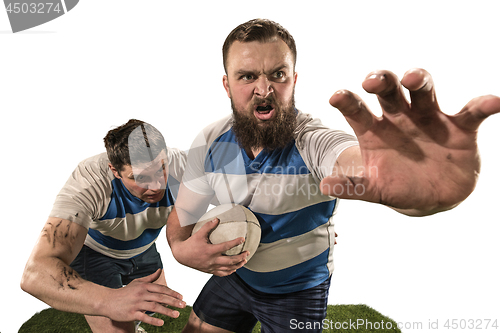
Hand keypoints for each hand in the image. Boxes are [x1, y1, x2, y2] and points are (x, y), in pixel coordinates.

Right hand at [102, 269, 185, 326]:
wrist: (107, 300)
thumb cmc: (124, 292)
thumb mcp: (137, 283)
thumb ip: (150, 278)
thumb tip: (160, 270)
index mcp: (144, 286)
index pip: (161, 289)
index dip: (172, 293)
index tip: (181, 297)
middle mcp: (141, 294)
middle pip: (160, 298)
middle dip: (173, 301)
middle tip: (183, 305)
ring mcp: (136, 304)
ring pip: (154, 307)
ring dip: (167, 311)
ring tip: (176, 314)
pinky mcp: (131, 313)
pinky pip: (144, 317)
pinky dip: (153, 320)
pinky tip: (162, 323)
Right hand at [171, 218, 248, 275]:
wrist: (181, 255)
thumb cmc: (191, 243)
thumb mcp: (199, 233)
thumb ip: (208, 226)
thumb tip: (217, 219)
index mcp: (210, 251)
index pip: (226, 247)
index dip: (235, 242)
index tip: (243, 239)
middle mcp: (212, 260)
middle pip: (230, 261)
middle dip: (241, 257)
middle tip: (248, 253)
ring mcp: (211, 267)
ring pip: (228, 269)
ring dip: (237, 265)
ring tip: (244, 261)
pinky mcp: (209, 271)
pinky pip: (221, 273)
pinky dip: (229, 271)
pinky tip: (234, 268)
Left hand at [321, 68, 499, 214]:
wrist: (429, 196)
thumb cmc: (396, 185)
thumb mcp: (373, 188)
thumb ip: (352, 186)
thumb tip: (325, 185)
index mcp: (375, 130)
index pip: (357, 111)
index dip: (347, 102)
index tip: (336, 96)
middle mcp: (400, 118)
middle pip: (389, 93)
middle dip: (381, 82)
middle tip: (372, 81)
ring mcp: (429, 119)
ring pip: (425, 92)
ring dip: (420, 81)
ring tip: (414, 79)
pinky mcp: (459, 127)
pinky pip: (472, 111)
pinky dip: (483, 105)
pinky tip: (494, 102)